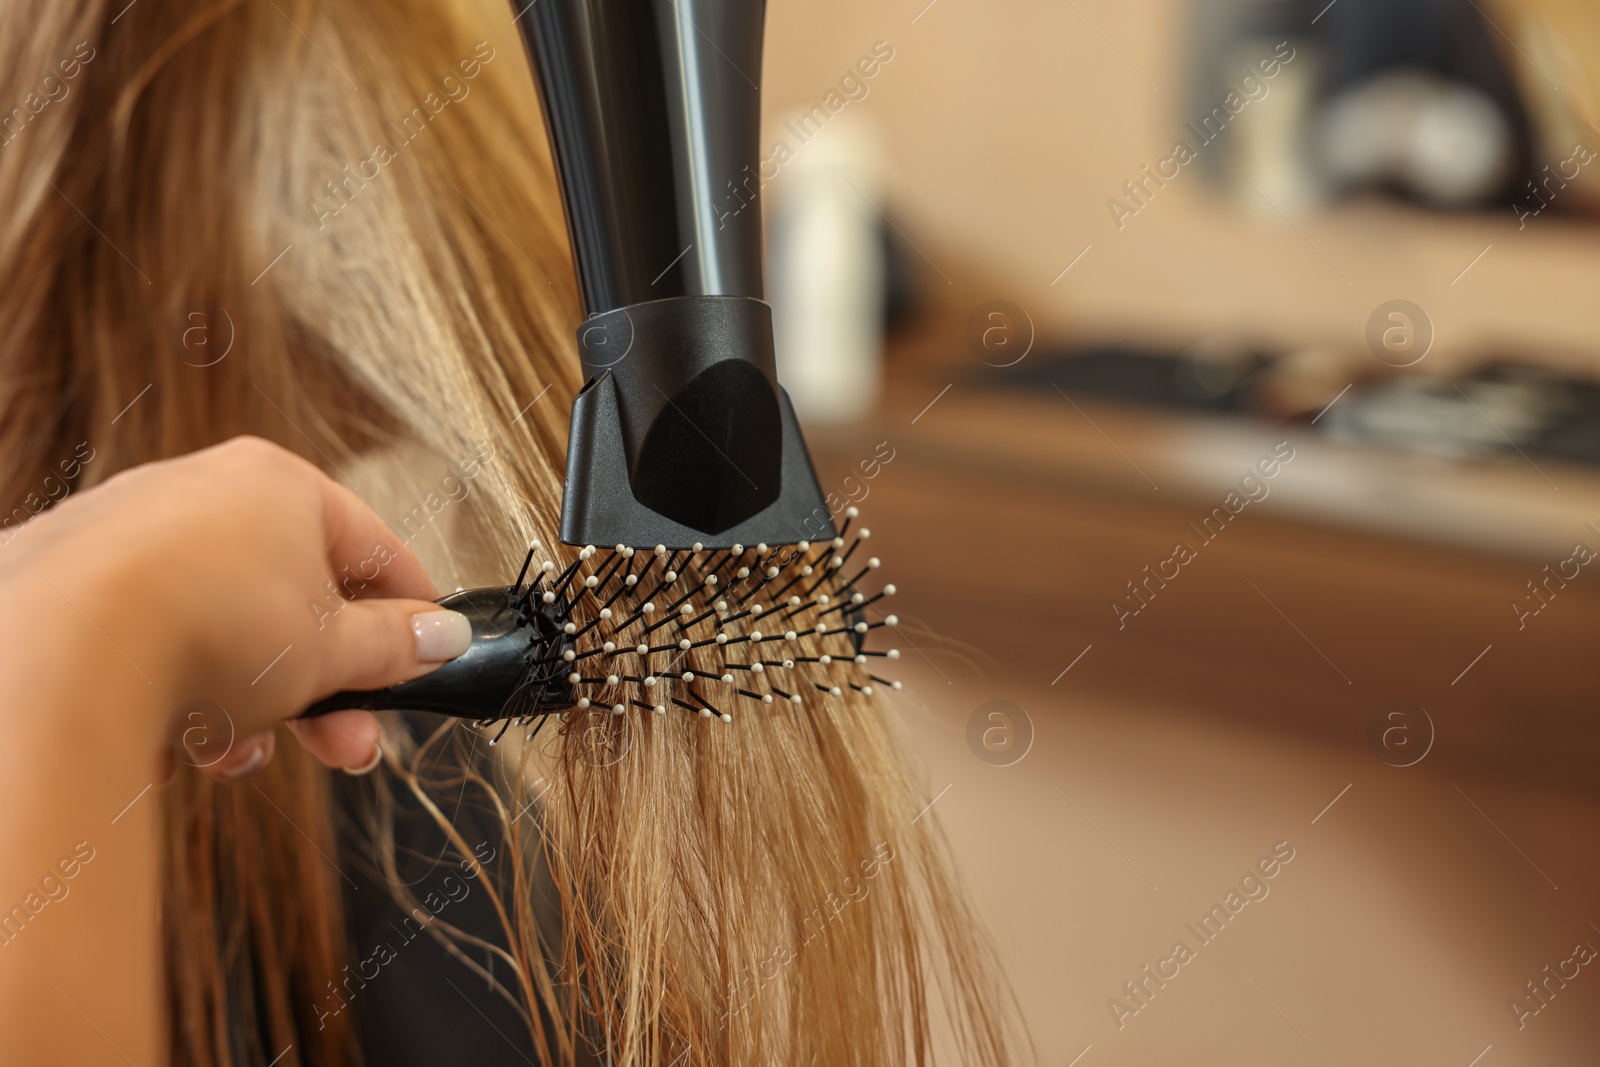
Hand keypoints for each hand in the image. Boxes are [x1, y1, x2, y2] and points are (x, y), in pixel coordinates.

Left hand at [0, 435, 470, 776]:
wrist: (59, 653)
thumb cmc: (207, 627)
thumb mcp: (332, 651)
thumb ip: (395, 646)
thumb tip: (441, 638)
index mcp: (279, 484)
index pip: (373, 548)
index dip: (409, 614)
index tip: (428, 658)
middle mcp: (202, 491)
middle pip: (292, 603)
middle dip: (323, 691)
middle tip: (348, 745)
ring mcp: (127, 532)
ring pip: (219, 629)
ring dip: (247, 704)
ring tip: (237, 754)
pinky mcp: (65, 579)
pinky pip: (147, 641)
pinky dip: (170, 691)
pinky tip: (170, 742)